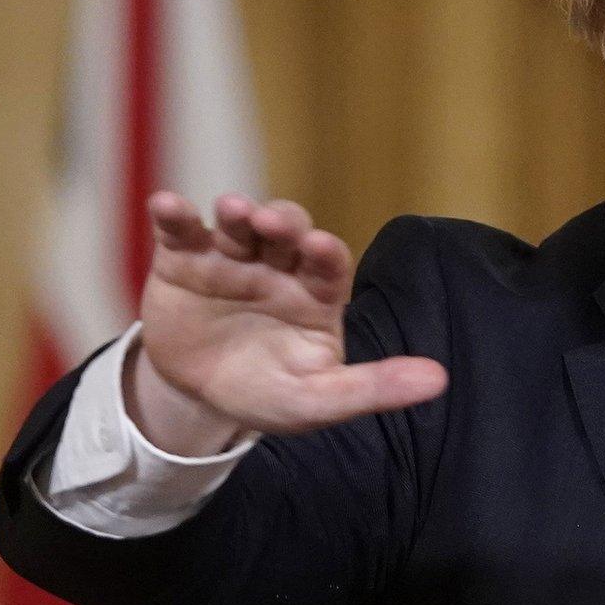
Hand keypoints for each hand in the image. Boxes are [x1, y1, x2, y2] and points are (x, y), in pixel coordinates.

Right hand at [127, 192, 447, 453]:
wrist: (199, 400)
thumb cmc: (270, 393)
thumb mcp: (320, 400)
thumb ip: (374, 387)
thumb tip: (439, 381)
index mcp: (317, 294)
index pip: (329, 264)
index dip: (324, 252)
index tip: (319, 247)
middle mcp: (278, 267)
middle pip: (287, 231)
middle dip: (282, 222)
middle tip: (271, 223)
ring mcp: (232, 259)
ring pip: (239, 223)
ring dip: (237, 211)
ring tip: (232, 210)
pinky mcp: (184, 260)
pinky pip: (180, 230)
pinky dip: (174, 214)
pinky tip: (165, 204)